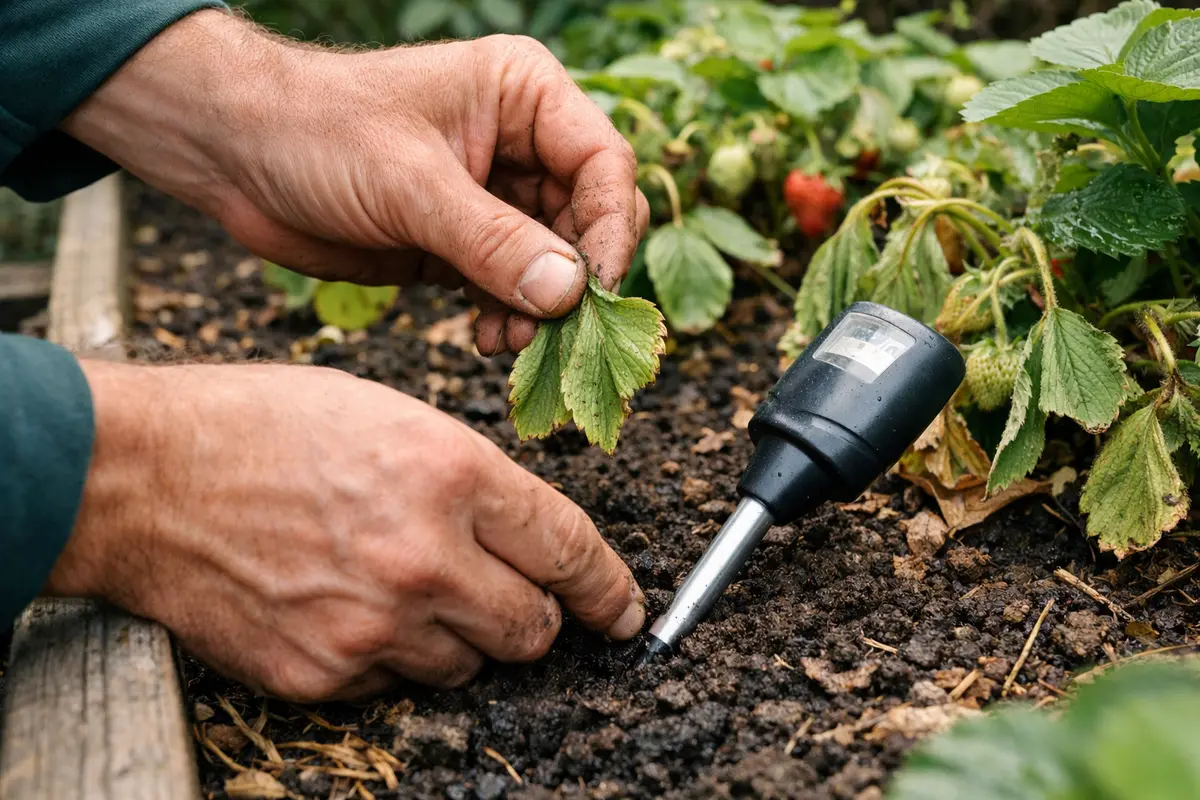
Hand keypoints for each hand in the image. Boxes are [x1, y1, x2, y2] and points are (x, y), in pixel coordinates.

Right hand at [47, 361, 645, 700]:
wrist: (147, 477)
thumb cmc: (267, 426)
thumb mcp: (395, 417)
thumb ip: (475, 484)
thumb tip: (531, 543)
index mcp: (450, 473)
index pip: (568, 549)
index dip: (609, 587)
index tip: (625, 610)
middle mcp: (423, 557)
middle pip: (532, 627)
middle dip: (534, 616)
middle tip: (511, 596)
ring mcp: (372, 624)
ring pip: (469, 665)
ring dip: (458, 636)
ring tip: (404, 586)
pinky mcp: (323, 673)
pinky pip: (396, 685)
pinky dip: (392, 656)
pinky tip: (351, 607)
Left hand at [64, 10, 648, 354]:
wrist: (236, 156)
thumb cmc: (318, 133)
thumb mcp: (410, 184)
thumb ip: (493, 241)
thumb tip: (570, 294)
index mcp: (526, 96)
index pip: (604, 164)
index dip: (610, 230)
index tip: (594, 291)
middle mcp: (522, 145)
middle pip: (588, 221)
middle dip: (575, 280)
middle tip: (554, 331)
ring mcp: (495, 198)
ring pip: (554, 263)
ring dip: (541, 309)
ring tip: (512, 343)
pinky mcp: (464, 243)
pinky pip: (511, 288)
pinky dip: (507, 318)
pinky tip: (487, 340)